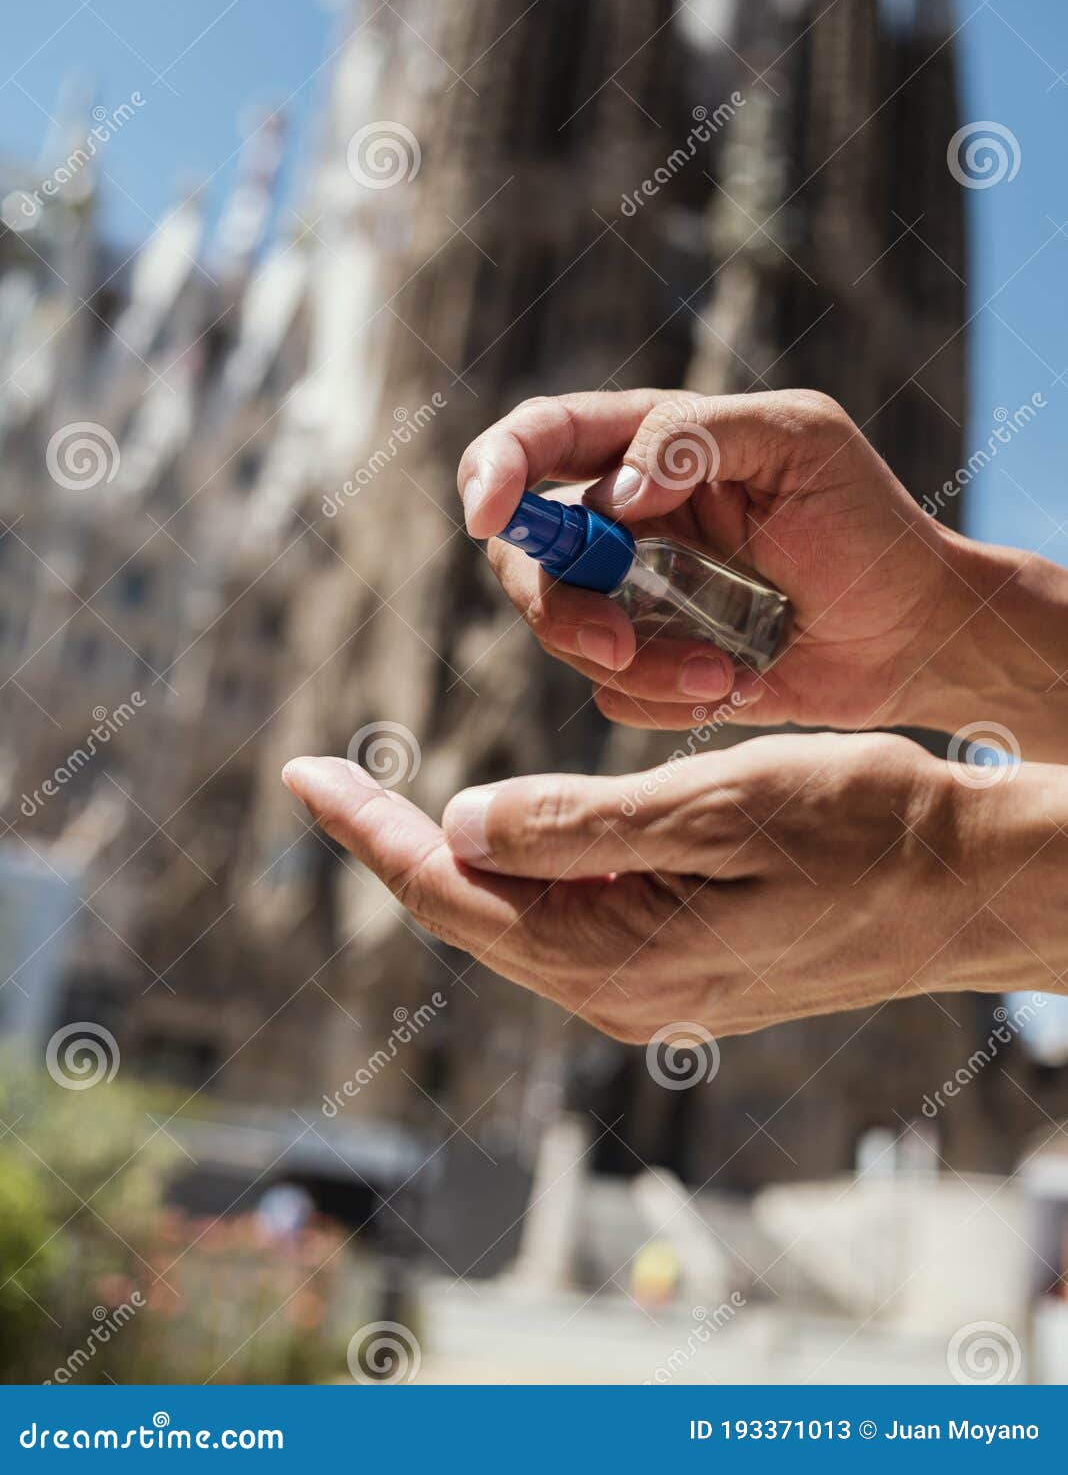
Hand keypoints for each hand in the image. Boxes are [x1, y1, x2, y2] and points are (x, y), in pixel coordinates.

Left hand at [281, 738, 1064, 1039]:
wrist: (965, 887)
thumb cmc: (859, 829)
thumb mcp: (718, 805)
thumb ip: (581, 825)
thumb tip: (460, 825)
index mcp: (615, 954)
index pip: (450, 890)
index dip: (367, 830)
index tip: (302, 773)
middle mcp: (619, 993)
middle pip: (467, 914)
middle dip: (389, 844)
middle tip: (325, 777)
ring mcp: (649, 992)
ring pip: (512, 922)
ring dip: (448, 859)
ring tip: (384, 804)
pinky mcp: (678, 973)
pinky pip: (565, 925)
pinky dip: (516, 873)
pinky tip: (498, 837)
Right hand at [457, 389, 961, 732]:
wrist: (916, 635)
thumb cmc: (867, 524)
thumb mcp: (800, 441)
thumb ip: (696, 438)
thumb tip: (613, 491)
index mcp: (645, 445)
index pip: (536, 439)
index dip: (494, 469)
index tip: (491, 513)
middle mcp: (622, 522)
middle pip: (524, 557)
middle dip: (559, 607)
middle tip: (616, 642)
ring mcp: (632, 598)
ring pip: (566, 635)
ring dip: (642, 662)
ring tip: (731, 670)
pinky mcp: (652, 666)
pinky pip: (613, 692)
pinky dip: (668, 698)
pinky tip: (740, 684)